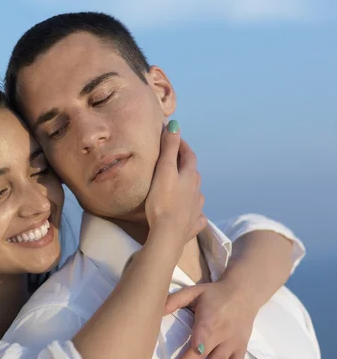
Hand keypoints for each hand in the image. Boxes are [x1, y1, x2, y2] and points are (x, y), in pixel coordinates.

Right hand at [145, 121, 206, 243]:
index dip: (182, 146)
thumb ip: (169, 149)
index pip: (189, 156)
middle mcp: (196, 191)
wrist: (168, 233)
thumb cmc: (162, 200)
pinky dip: (194, 212)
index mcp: (189, 176)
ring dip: (190, 187)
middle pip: (193, 174)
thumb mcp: (164, 171)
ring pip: (196, 194)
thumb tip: (175, 125)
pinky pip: (196, 216)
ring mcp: (196, 209)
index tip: (175, 138)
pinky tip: (192, 214)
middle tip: (175, 160)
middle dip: (185, 165)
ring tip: (181, 186)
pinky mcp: (192, 225)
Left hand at [164, 279, 257, 358]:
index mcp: (210, 315)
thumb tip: (155, 308)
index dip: (201, 338)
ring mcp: (232, 341)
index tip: (196, 349)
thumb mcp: (194, 291)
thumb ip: (175, 300)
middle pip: (205, 351)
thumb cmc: (213, 293)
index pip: (205, 328)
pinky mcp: (241, 348)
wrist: (244, 293)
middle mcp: (222, 331)